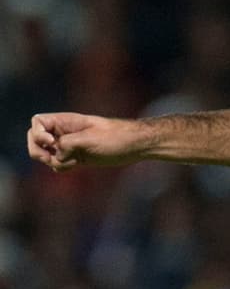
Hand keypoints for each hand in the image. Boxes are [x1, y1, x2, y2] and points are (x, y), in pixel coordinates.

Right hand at [28, 112, 142, 172]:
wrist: (135, 146)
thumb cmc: (115, 138)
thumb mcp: (89, 139)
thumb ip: (67, 144)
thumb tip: (56, 156)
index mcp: (65, 121)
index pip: (37, 122)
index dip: (38, 133)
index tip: (51, 142)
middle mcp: (64, 132)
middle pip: (35, 139)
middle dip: (38, 150)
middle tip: (51, 158)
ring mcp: (69, 145)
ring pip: (46, 154)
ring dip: (52, 160)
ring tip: (70, 162)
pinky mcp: (76, 158)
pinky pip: (58, 164)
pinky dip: (62, 167)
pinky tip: (76, 166)